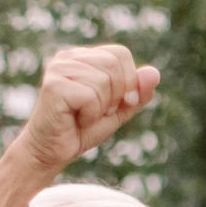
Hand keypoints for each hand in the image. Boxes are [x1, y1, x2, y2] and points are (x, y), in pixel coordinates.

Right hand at [0, 46, 158, 206]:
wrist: (50, 152)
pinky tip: (74, 120)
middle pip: (114, 65)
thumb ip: (138, 93)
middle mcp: (68, 57)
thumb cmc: (81, 129)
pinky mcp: (54, 85)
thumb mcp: (118, 110)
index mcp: (82, 56)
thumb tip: (155, 73)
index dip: (128, 81)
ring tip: (83, 115)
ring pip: (104, 81)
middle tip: (96, 112)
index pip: (120, 53)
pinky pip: (91, 97)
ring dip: (101, 107)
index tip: (113, 103)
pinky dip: (90, 115)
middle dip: (115, 95)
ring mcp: (58, 69)